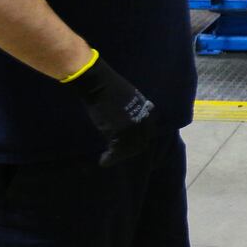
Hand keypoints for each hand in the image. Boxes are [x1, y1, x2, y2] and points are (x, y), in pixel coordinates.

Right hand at [66, 53, 157, 167]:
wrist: (99, 84)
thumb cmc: (111, 88)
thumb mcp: (131, 100)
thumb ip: (134, 112)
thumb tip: (129, 124)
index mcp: (148, 112)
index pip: (148, 133)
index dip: (139, 141)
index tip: (131, 146)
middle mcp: (143, 122)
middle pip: (140, 143)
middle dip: (130, 150)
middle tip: (118, 155)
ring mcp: (132, 128)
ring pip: (129, 149)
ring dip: (119, 156)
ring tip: (109, 159)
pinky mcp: (119, 133)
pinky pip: (116, 151)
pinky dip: (109, 158)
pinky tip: (103, 161)